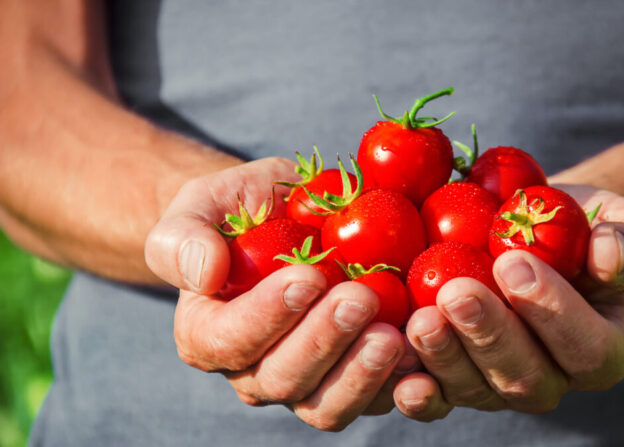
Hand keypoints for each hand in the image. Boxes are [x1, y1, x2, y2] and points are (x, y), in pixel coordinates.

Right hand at [144, 158, 414, 430]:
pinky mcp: (353, 379)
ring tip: (393, 335)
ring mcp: (308, 380)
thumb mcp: (200, 205)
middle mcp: (254, 370)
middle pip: (282, 379)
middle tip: (359, 298)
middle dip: (323, 340)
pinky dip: (399, 386)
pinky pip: (373, 399)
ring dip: (361, 374)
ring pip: (327, 404)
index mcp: (209, 334)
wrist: (290, 217)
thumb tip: (203, 274)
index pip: (228, 340)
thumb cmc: (239, 211)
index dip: (266, 316)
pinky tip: (423, 360)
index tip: (307, 276)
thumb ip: (181, 237)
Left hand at [392, 184, 623, 420]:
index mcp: (600, 347)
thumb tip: (609, 258)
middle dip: (488, 335)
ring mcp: (497, 385)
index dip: (551, 311)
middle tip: (456, 292)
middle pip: (525, 377)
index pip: (585, 346)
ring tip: (421, 318)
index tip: (514, 264)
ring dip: (446, 357)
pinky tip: (401, 372)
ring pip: (476, 389)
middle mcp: (551, 378)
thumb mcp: (620, 221)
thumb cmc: (579, 227)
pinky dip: (418, 390)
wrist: (528, 232)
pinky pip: (438, 397)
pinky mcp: (455, 381)